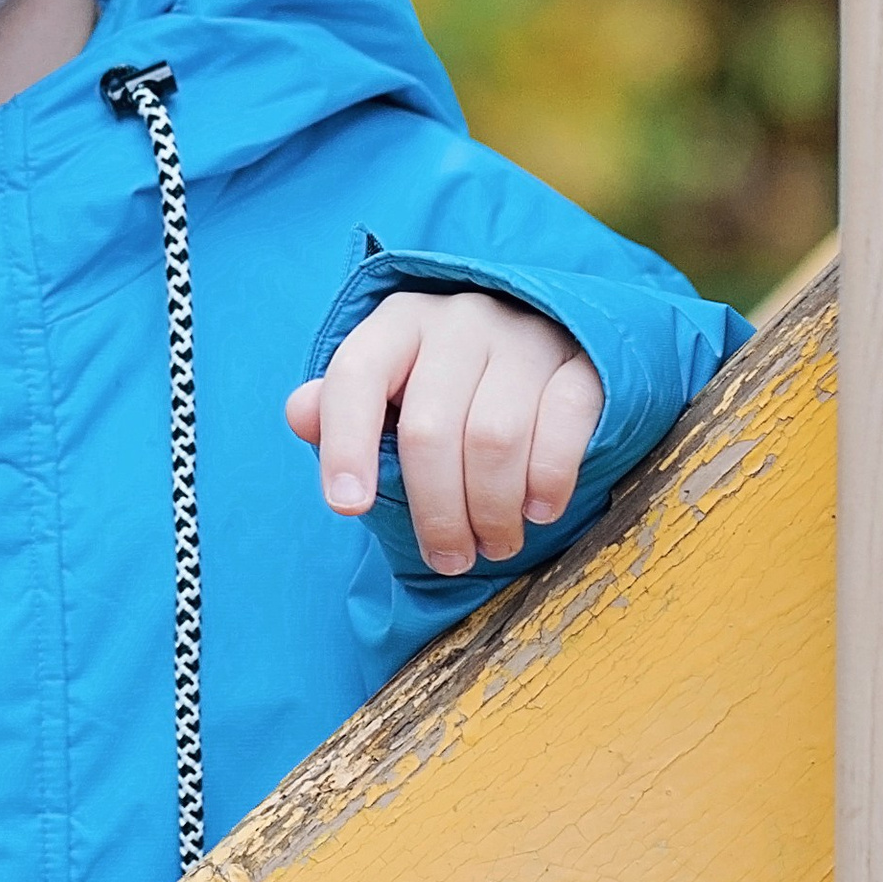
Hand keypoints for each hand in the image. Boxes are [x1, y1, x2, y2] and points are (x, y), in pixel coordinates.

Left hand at [285, 289, 602, 575]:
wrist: (546, 342)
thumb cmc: (447, 384)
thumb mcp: (388, 390)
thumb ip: (339, 409)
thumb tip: (300, 415)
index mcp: (399, 323)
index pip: (357, 376)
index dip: (345, 444)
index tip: (348, 507)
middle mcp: (460, 321)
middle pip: (431, 429)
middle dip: (436, 511)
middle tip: (447, 560)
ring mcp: (525, 338)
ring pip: (495, 438)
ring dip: (491, 510)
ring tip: (493, 545)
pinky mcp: (582, 362)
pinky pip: (564, 424)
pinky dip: (549, 479)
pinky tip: (539, 511)